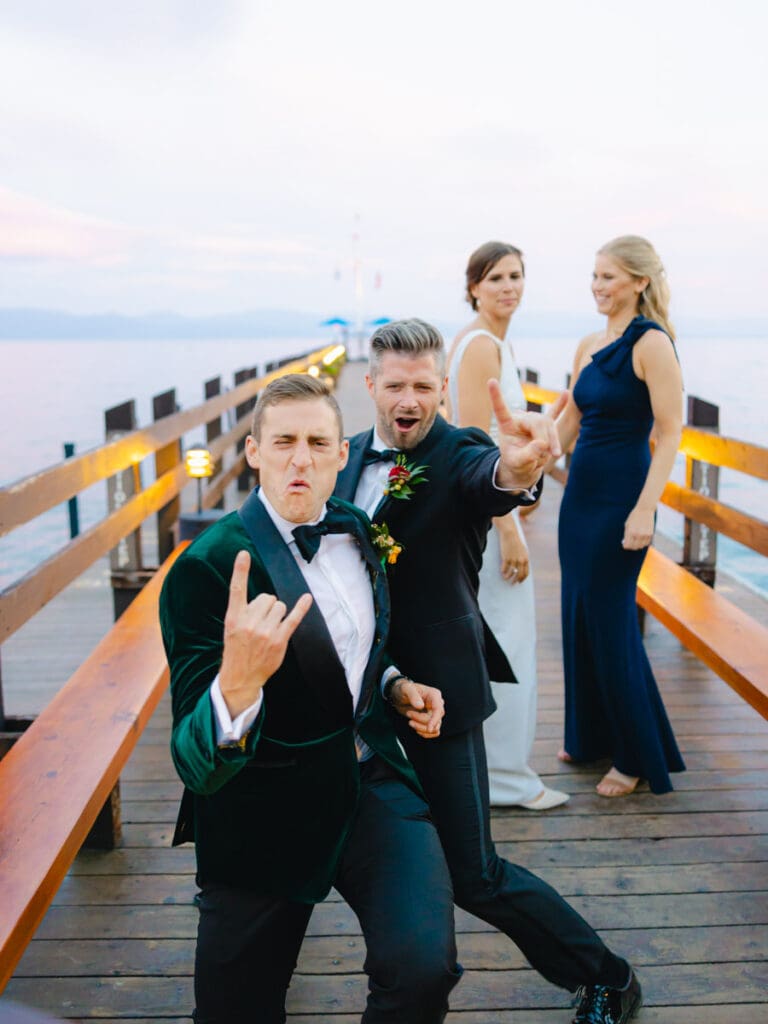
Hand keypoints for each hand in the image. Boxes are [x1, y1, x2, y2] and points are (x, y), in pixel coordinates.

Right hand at [219, 551, 312, 716]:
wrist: (240, 678)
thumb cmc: (237, 649)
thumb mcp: (231, 628)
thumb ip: (243, 611)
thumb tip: (264, 598)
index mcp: (233, 617)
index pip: (236, 589)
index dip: (240, 570)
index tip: (243, 553)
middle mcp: (249, 622)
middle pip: (267, 597)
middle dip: (267, 606)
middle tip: (260, 622)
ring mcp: (265, 632)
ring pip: (280, 606)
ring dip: (278, 614)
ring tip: (269, 629)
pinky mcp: (279, 640)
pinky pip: (293, 618)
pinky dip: (301, 607)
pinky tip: (307, 598)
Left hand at [389, 679, 443, 738]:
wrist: (400, 697)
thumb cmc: (403, 690)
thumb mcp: (405, 689)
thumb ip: (413, 695)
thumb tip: (420, 706)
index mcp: (434, 695)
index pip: (439, 709)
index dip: (435, 719)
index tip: (429, 728)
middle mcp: (437, 704)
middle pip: (436, 720)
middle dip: (420, 720)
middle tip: (408, 713)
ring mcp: (435, 713)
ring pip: (435, 728)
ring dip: (421, 727)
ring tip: (410, 721)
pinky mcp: (431, 721)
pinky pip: (434, 732)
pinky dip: (424, 733)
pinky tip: (415, 726)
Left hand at [490, 381, 566, 489]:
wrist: (525, 466)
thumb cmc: (517, 464)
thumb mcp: (518, 463)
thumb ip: (528, 455)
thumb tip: (542, 444)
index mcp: (507, 425)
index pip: (501, 409)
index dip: (496, 396)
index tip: (491, 381)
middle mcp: (520, 419)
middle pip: (538, 422)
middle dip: (544, 439)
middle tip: (547, 454)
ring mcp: (533, 420)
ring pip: (549, 424)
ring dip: (553, 441)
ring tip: (552, 454)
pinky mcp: (545, 423)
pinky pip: (554, 413)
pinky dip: (560, 406)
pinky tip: (566, 393)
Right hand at [498, 527, 528, 582]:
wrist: (510, 535)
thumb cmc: (516, 542)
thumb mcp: (523, 551)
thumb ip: (523, 559)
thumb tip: (522, 567)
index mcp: (526, 559)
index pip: (526, 573)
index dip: (522, 579)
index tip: (519, 582)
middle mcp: (520, 561)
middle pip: (519, 575)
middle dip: (516, 581)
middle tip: (512, 583)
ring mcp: (513, 560)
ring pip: (511, 573)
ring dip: (508, 577)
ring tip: (505, 579)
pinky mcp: (506, 558)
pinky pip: (504, 569)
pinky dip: (503, 572)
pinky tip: (502, 573)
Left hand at [622, 507, 654, 549]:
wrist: (645, 509)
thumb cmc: (634, 516)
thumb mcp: (627, 524)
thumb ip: (626, 534)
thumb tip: (625, 542)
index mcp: (630, 532)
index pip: (627, 545)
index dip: (625, 546)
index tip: (625, 545)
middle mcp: (638, 534)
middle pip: (634, 547)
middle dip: (631, 547)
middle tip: (630, 544)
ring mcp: (645, 535)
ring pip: (641, 546)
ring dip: (638, 545)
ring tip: (636, 542)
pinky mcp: (651, 534)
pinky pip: (647, 543)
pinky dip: (644, 543)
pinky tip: (641, 539)